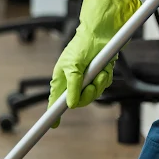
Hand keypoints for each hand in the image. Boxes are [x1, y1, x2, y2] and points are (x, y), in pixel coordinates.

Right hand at [48, 0, 140, 125]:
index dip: (53, 113)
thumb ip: (73, 87)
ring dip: (99, 83)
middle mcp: (73, 79)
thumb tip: (70, 106)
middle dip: (88, 94)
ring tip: (100, 71)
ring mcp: (87, 78)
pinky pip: (104, 86)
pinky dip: (106, 78)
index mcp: (62, 76)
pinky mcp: (99, 74)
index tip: (52, 125)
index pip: (55, 99)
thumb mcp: (74, 66)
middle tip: (92, 85)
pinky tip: (105, 68)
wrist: (102, 33)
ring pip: (94, 94)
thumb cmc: (83, 44)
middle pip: (79, 101)